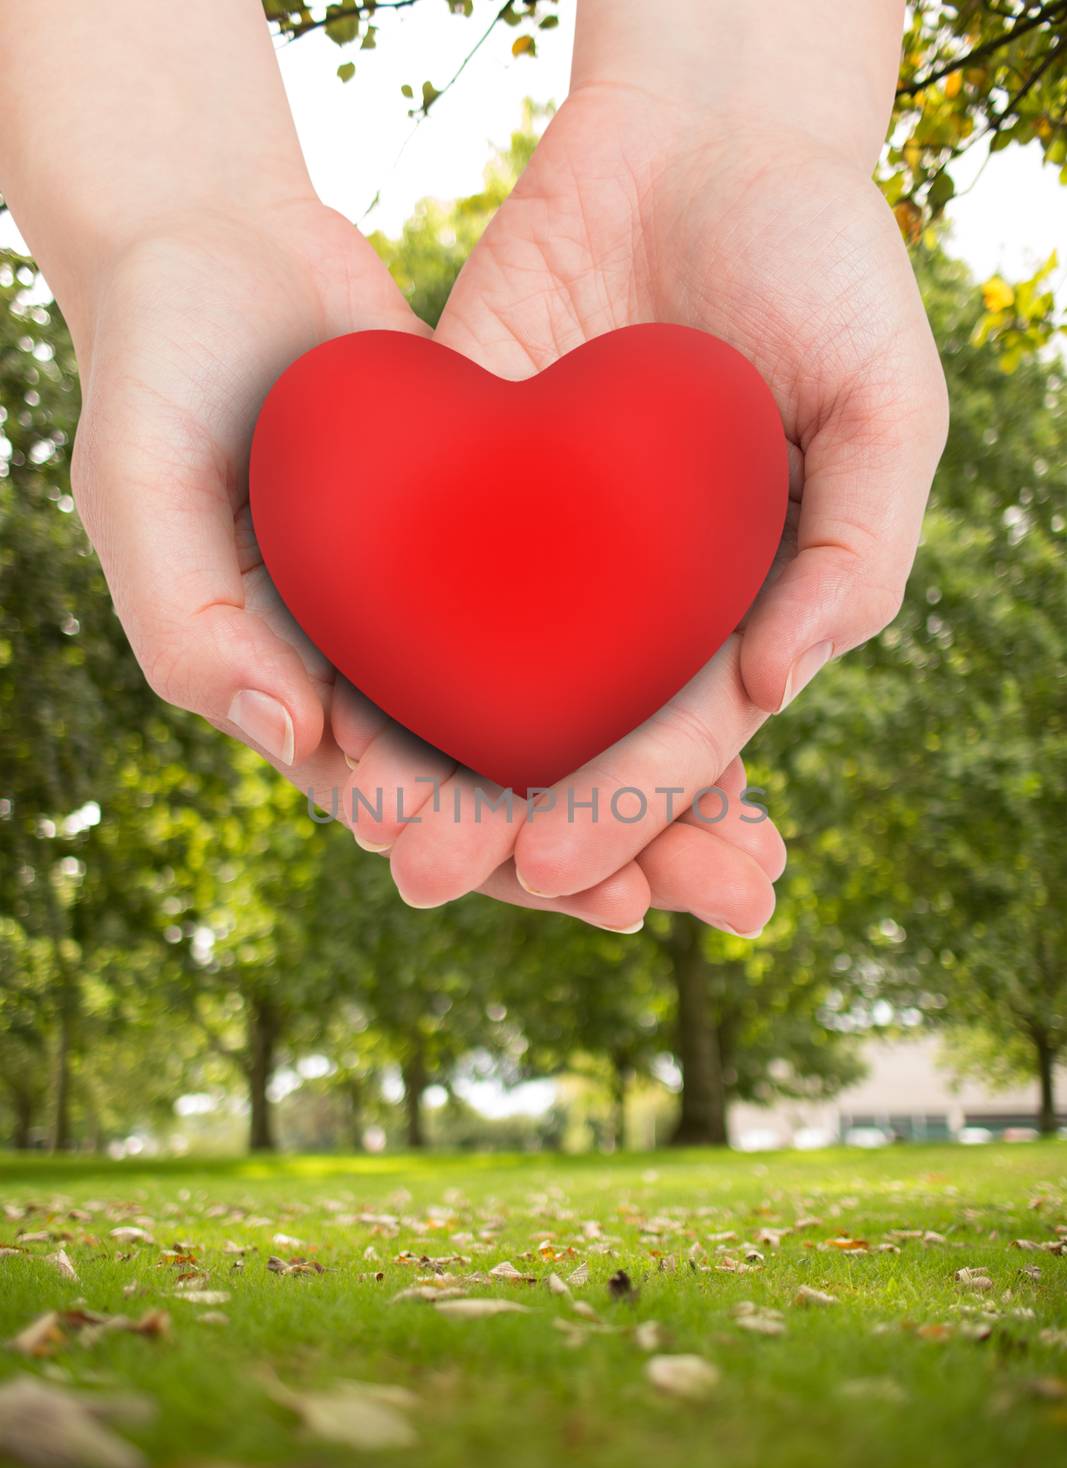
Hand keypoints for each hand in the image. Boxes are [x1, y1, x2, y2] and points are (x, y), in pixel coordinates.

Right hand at [72, 199, 779, 933]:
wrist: (216, 252)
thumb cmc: (158, 370)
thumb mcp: (142, 495)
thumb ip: (191, 627)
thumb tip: (295, 736)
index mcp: (301, 696)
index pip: (412, 809)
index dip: (506, 860)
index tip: (610, 901)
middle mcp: (386, 676)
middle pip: (513, 792)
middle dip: (628, 853)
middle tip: (741, 901)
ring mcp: (449, 614)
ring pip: (567, 724)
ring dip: (668, 789)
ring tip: (768, 854)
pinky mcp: (502, 546)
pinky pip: (590, 624)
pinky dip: (659, 672)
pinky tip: (751, 706)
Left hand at [371, 80, 945, 901]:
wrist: (704, 130)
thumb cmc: (823, 259)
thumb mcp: (886, 402)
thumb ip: (856, 549)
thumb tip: (774, 689)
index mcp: (738, 603)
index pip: (679, 736)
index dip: (624, 809)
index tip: (560, 873)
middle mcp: (638, 596)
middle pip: (568, 732)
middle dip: (508, 817)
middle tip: (436, 880)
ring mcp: (547, 543)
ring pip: (483, 678)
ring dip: (432, 761)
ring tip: (373, 832)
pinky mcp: (464, 474)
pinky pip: (416, 574)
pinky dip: (381, 646)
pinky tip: (333, 707)